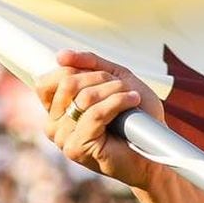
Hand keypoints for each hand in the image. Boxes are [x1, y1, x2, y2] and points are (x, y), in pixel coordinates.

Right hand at [35, 49, 165, 189]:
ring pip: (83, 98)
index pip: (49, 81)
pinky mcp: (77, 147)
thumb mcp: (116, 80)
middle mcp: (54, 124)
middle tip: (124, 87)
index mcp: (57, 110)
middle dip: (102, 79)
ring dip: (114, 91)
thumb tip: (61, 55)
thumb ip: (90, 65)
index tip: (106, 75)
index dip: (78, 70)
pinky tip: (133, 101)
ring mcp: (63, 138)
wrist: (155, 148)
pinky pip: (94, 114)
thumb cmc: (137, 116)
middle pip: (68, 83)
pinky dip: (118, 103)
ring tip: (133, 96)